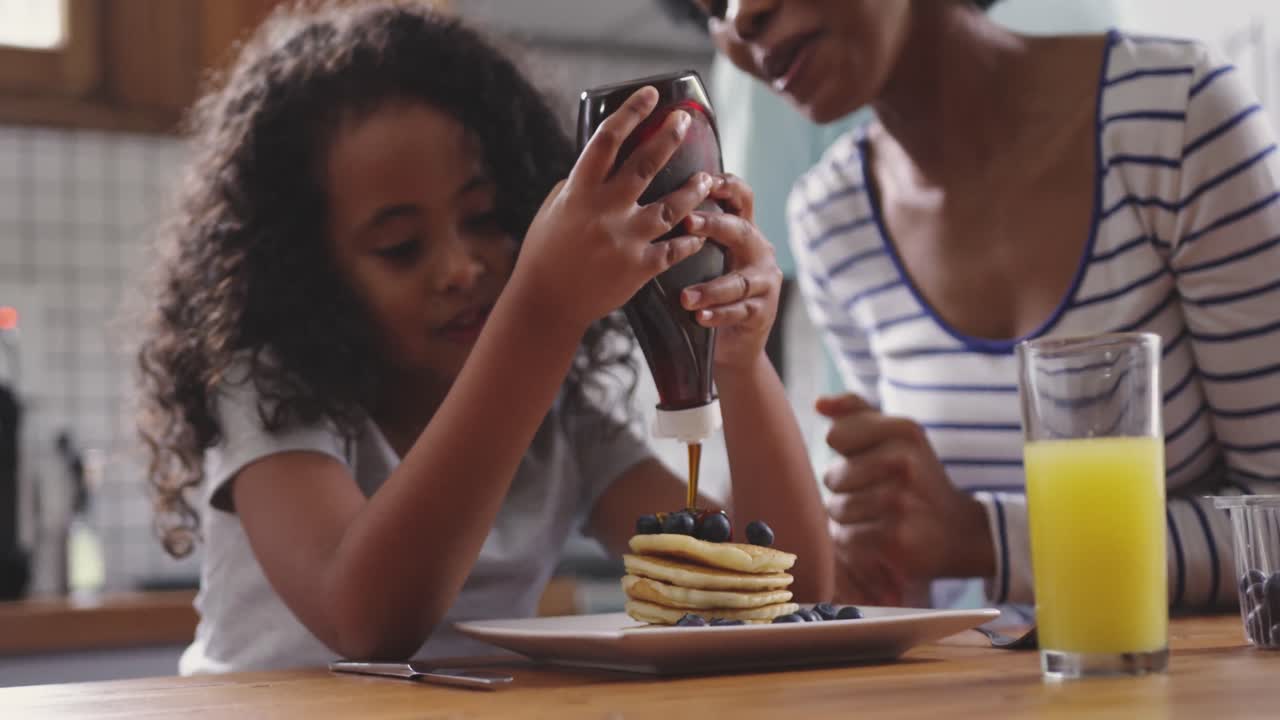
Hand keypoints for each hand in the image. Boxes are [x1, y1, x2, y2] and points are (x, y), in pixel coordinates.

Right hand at [513, 87, 712, 330]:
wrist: (547, 302)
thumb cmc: (546, 252)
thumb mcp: (555, 209)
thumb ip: (581, 185)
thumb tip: (604, 161)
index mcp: (580, 191)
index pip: (608, 140)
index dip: (631, 113)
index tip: (650, 94)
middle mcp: (605, 211)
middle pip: (646, 164)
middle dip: (669, 137)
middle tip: (684, 121)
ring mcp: (625, 239)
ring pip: (673, 207)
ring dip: (694, 190)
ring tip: (707, 179)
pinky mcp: (639, 267)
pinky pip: (675, 248)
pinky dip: (691, 238)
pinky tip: (700, 231)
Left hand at [678, 174, 781, 373]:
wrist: (729, 344)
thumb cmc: (707, 293)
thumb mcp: (700, 260)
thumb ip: (688, 238)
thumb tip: (648, 210)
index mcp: (743, 232)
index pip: (742, 198)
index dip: (727, 185)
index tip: (703, 178)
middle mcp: (758, 251)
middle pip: (740, 230)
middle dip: (713, 225)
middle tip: (686, 221)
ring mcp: (764, 282)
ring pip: (739, 281)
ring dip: (711, 288)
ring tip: (685, 298)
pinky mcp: (763, 311)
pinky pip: (740, 311)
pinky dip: (719, 315)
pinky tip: (701, 318)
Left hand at [816, 394, 994, 604]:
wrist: (958, 533)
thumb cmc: (914, 478)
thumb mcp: (896, 436)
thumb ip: (855, 412)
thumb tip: (819, 403)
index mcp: (904, 430)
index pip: (836, 436)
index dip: (847, 453)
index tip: (873, 461)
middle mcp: (906, 462)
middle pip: (832, 476)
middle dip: (846, 491)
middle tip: (879, 497)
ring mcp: (902, 501)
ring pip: (836, 510)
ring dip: (848, 520)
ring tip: (880, 519)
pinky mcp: (896, 540)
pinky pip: (846, 539)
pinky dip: (855, 545)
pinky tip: (881, 542)